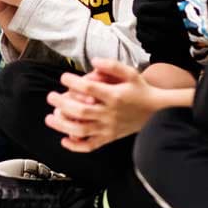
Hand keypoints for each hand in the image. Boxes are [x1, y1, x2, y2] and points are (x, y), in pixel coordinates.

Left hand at [45, 58, 163, 151]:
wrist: (156, 110)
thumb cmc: (141, 90)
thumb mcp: (130, 73)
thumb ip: (112, 65)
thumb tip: (93, 61)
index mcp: (114, 96)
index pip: (88, 88)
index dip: (73, 82)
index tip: (64, 77)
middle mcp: (110, 113)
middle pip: (81, 110)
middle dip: (62, 103)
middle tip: (51, 96)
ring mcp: (109, 128)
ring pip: (81, 129)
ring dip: (63, 125)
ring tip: (50, 118)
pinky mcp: (109, 138)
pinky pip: (90, 145)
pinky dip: (76, 146)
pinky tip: (65, 140)